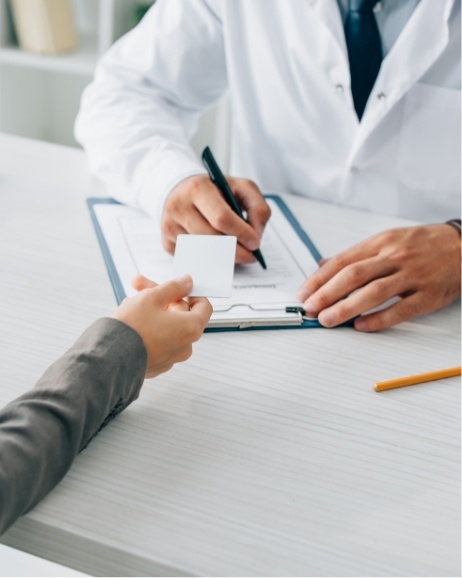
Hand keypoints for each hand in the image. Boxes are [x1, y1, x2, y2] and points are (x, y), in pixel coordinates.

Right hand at [112, 275, 211, 376]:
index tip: (176, 286)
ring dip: (151, 311)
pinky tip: (130, 321)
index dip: (190, 293)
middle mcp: (185, 346)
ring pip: (166, 326)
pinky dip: (148, 329)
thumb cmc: (132, 329)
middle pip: (180, 314)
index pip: (204, 306)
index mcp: (191, 328)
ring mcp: (171, 358)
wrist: (108, 359)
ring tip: (129, 303)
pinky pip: (157, 341)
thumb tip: (187, 282)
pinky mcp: (156, 364)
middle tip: (139, 286)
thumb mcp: (152, 297)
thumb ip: (173, 287)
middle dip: (161, 298)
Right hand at [161, 174, 270, 263]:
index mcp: (198, 188)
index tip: (254, 243)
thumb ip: (257, 208)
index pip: (221, 217)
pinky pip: (192, 257)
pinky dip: (207, 258)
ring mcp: (169, 225)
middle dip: (236, 251)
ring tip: (235, 251)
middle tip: (250, 255)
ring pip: (202, 251)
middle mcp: (178, 206)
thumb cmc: (214, 190)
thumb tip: (256, 235)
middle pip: (211, 238)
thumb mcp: (241, 188)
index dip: (241, 233)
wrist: (181, 189)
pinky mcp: (166, 241)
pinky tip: (214, 249)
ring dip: (223, 256)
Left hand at [297, 224, 460, 331]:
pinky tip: (361, 326)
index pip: (342, 261)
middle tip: (309, 308)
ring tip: (328, 319)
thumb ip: (356, 255)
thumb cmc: (421, 245)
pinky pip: (401, 309)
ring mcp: (412, 276)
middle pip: (353, 275)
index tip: (304, 293)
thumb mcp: (387, 240)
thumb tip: (323, 265)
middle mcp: (394, 257)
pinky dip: (379, 319)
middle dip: (326, 293)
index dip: (319, 279)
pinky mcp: (428, 295)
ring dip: (346, 307)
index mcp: (381, 243)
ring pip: (374, 292)